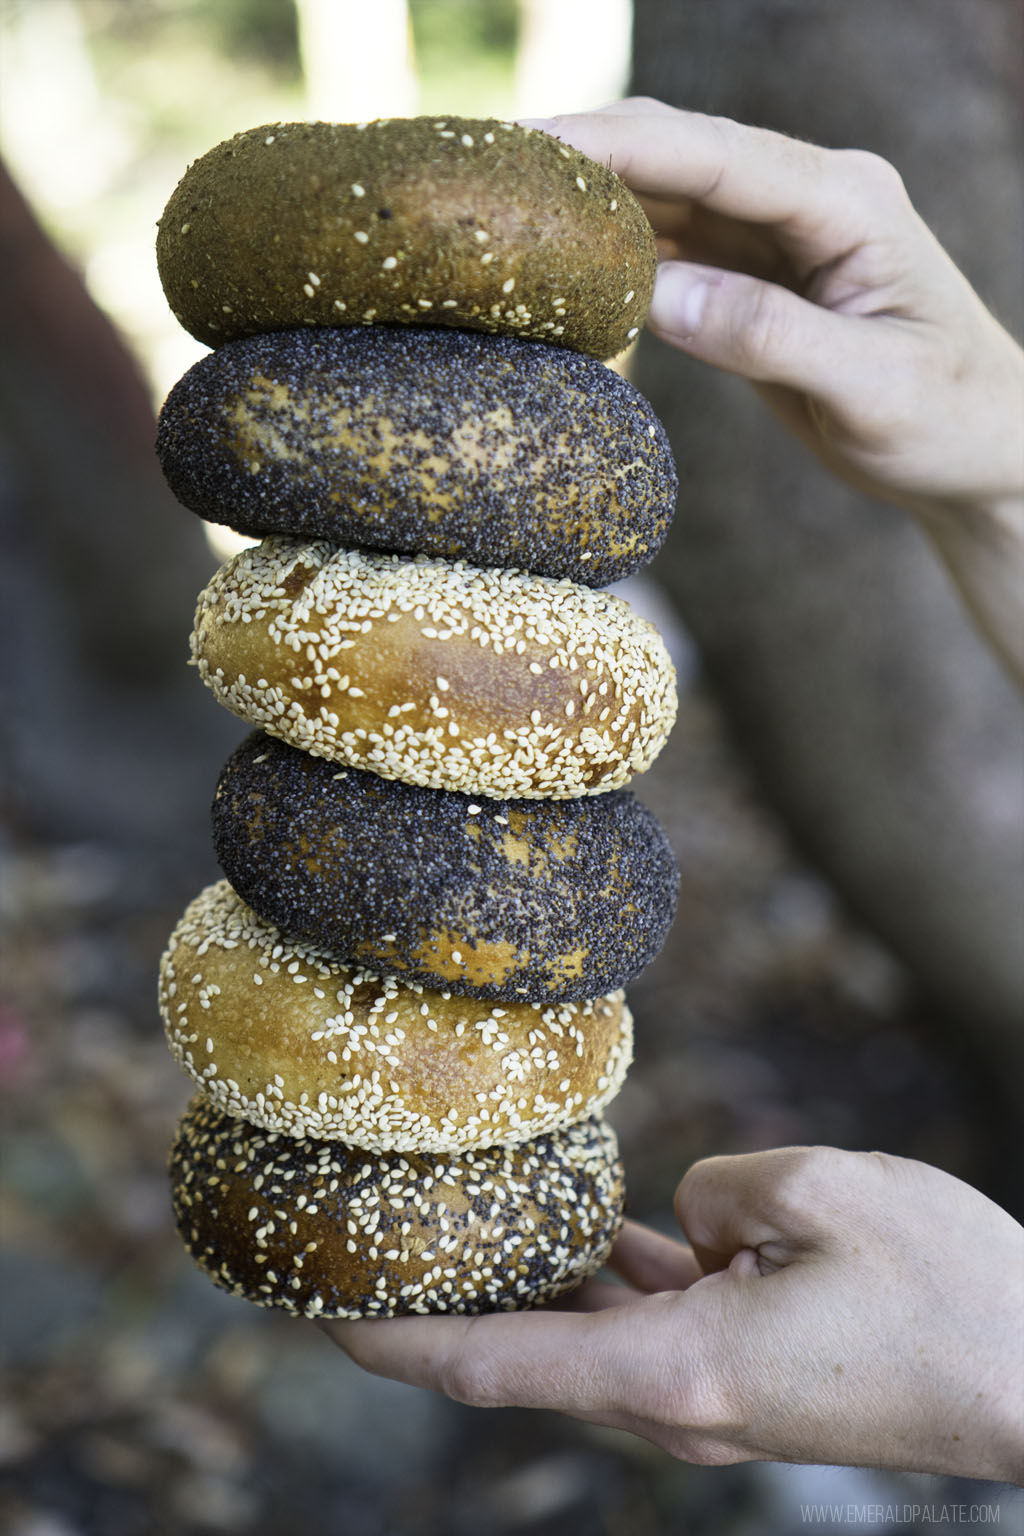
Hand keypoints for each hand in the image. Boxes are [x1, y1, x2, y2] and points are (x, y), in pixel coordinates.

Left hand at [322, 1147, 1023, 1483]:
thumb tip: (685, 1218)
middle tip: (375, 1252)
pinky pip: (651, 1325)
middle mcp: (682, 1400)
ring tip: (472, 1224)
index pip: (500, 1368)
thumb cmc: (949, 1296)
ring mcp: (717, 1397)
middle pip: (531, 1353)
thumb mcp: (825, 1193)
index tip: (327, 1321)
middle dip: (449, 1308)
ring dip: (534, 1287)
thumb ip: (719, 1185)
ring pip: (592, 1334)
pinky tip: (592, 1228)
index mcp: (681, 1368)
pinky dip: (609, 1282)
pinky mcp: (750, 1377)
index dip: (402, 1347)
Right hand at [523, 101, 1023, 684]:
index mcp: (848, 204)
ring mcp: (781, 232)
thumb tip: (659, 293)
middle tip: (489, 165)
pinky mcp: (758, 274)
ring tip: (505, 208)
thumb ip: (767, 336)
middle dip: (586, 151)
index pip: (716, 154)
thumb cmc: (944, 420)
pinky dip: (616, 253)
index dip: (618, 144)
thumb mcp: (870, 388)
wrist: (977, 452)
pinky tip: (561, 263)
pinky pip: (673, 248)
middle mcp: (810, 199)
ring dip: (591, 199)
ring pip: (667, 196)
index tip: (531, 144)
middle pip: (680, 152)